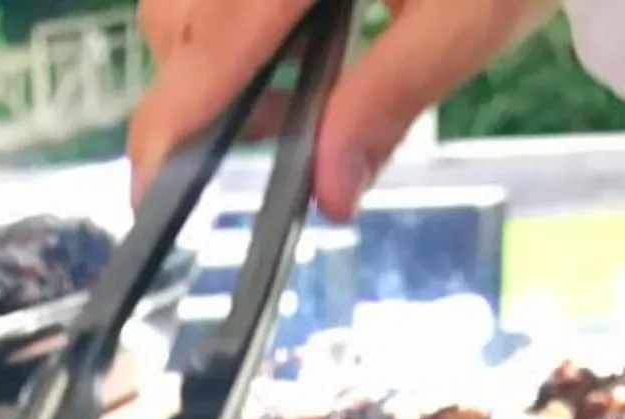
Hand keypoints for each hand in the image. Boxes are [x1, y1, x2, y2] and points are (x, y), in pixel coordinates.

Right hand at [131, 0, 556, 218]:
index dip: (172, 118)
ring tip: (302, 79)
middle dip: (202, 83)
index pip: (212, 39)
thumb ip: (393, 95)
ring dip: (218, 47)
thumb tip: (328, 194)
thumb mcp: (475, 13)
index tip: (149, 188)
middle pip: (176, 12)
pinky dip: (237, 14)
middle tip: (275, 130)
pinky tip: (301, 30)